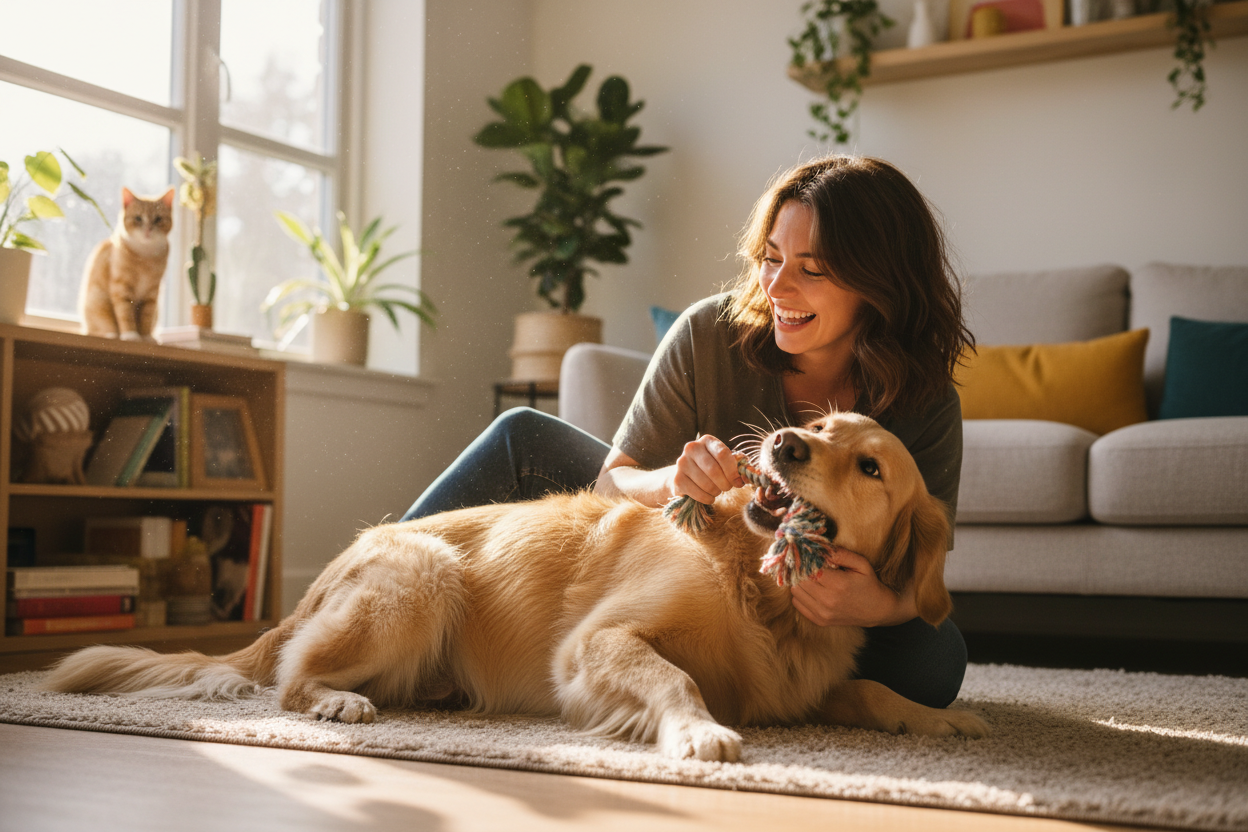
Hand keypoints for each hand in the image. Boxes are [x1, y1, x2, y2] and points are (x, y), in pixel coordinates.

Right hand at [669, 435, 744, 503]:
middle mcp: (691, 448)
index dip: (733, 471)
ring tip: (717, 491)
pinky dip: (707, 498)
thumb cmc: (711, 468)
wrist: (687, 476)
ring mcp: (682, 463)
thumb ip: (737, 466)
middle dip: (725, 483)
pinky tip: (709, 497)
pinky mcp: (677, 479)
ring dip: (716, 491)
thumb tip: (748, 476)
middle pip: (714, 470)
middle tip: (727, 488)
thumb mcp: (724, 462)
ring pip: (706, 483)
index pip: (723, 454)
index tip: (738, 482)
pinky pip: (697, 493)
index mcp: (707, 440)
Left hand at [789, 548, 911, 627]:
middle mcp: (828, 601)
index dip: (806, 560)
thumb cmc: (868, 583)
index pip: (808, 568)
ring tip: (812, 577)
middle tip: (809, 565)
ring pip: (795, 591)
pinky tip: (812, 589)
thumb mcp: (861, 563)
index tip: (809, 555)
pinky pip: (797, 603)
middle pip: (799, 580)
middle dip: (801, 570)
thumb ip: (840, 554)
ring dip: (800, 582)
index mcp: (839, 584)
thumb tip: (820, 548)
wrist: (876, 610)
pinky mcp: (819, 621)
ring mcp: (822, 613)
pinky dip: (801, 594)